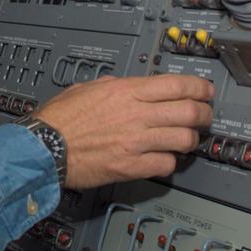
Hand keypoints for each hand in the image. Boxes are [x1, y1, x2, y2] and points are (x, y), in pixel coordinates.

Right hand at [32, 74, 212, 189]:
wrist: (44, 147)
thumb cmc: (60, 118)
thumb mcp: (88, 87)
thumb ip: (115, 85)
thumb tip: (131, 85)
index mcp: (125, 91)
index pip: (177, 84)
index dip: (199, 87)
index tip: (205, 90)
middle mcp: (136, 115)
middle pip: (189, 111)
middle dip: (204, 113)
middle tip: (205, 115)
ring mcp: (136, 142)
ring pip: (184, 139)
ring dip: (191, 140)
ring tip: (187, 139)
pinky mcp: (131, 166)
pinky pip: (167, 165)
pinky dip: (171, 162)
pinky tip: (165, 158)